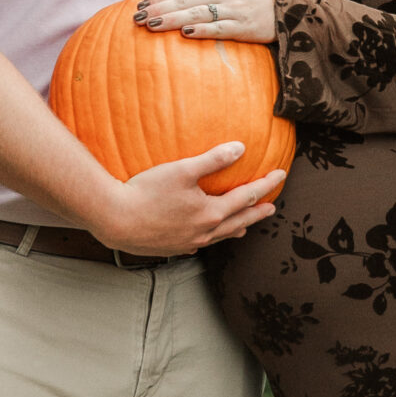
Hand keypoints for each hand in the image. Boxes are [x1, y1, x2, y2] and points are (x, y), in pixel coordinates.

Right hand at [90, 144, 285, 255]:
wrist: (115, 220)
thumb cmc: (146, 192)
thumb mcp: (182, 170)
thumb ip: (213, 159)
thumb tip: (240, 148)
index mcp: (211, 213)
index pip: (247, 197)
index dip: (266, 184)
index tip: (281, 175)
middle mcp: (204, 232)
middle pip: (239, 221)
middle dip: (257, 212)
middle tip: (272, 208)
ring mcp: (188, 243)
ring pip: (220, 236)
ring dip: (236, 228)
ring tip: (244, 227)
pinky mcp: (172, 248)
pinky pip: (198, 245)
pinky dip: (209, 238)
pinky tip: (204, 238)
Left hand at [135, 0, 275, 44]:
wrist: (288, 5)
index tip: (141, 4)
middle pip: (184, 0)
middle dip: (158, 9)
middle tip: (137, 18)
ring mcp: (232, 8)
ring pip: (196, 13)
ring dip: (172, 20)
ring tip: (151, 26)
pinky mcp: (242, 26)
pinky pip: (218, 28)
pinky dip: (202, 30)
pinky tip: (185, 34)